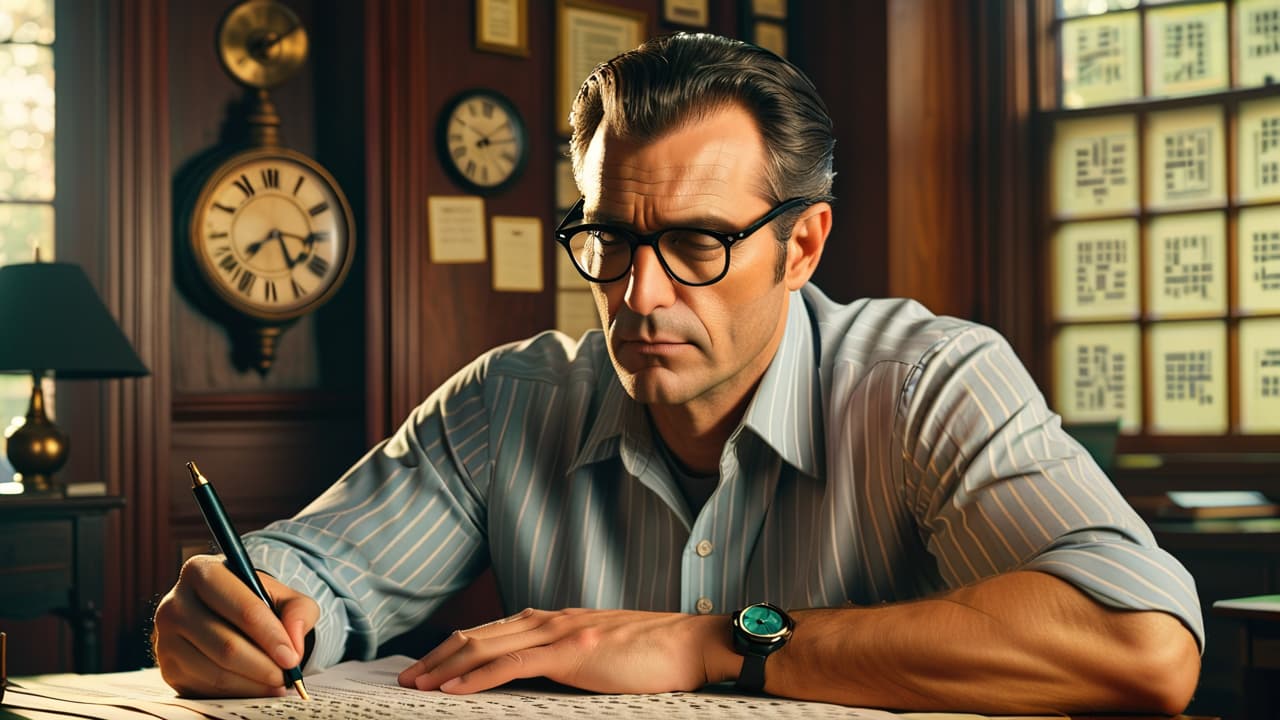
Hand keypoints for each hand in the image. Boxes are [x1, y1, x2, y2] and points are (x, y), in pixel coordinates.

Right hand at [152, 554, 318, 697]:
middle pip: (227, 646)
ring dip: (253, 683)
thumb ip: (298, 612)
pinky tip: (256, 686)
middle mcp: (175, 604)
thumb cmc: (255, 602)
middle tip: (288, 676)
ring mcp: (165, 639)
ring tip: (277, 683)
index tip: (292, 658)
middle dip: (265, 666)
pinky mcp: (167, 668)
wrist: (223, 615)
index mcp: (202, 572)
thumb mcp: (283, 596)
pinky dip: (238, 692)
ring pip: (217, 672)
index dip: (271, 637)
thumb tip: (294, 645)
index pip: (243, 609)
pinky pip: (206, 689)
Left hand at [396, 608, 740, 694]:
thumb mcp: (599, 654)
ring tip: (417, 684)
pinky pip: (511, 665)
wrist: (690, 646)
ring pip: (485, 647)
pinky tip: (453, 689)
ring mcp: (558, 633)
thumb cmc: (652, 655)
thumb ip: (567, 658)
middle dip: (437, 657)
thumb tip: (538, 678)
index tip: (428, 667)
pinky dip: (476, 677)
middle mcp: (549, 620)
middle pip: (478, 635)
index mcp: (555, 620)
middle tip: (406, 678)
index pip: (491, 632)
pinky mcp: (569, 653)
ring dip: (445, 667)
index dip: (455, 648)